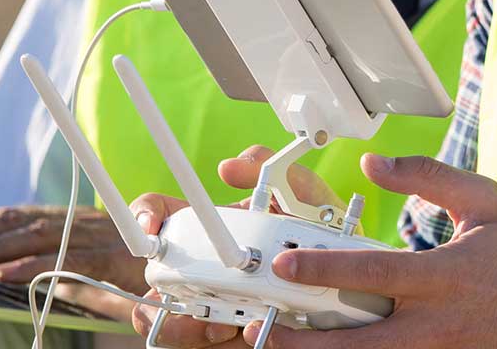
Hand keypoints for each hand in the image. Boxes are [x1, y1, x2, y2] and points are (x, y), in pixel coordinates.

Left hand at [0, 204, 144, 318]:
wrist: (188, 264)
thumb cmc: (139, 267)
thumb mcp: (94, 265)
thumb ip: (62, 265)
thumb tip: (19, 273)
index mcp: (71, 221)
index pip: (16, 216)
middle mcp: (78, 222)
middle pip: (17, 222)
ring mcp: (93, 238)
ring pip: (33, 238)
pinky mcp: (108, 258)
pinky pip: (64, 261)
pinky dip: (31, 266)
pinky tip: (3, 276)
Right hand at [128, 144, 342, 346]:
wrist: (350, 271)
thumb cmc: (318, 227)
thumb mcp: (300, 191)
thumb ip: (269, 168)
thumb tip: (230, 166)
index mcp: (215, 229)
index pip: (164, 216)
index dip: (146, 215)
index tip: (149, 225)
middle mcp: (208, 268)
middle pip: (160, 283)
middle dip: (162, 295)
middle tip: (187, 300)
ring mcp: (220, 303)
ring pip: (180, 323)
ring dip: (188, 328)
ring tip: (218, 323)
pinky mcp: (238, 334)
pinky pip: (216, 346)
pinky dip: (220, 344)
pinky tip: (242, 335)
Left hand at [247, 156, 496, 348]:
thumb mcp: (484, 200)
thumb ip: (427, 176)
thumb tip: (374, 163)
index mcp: (445, 274)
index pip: (372, 272)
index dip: (323, 268)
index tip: (283, 266)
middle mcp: (437, 323)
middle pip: (356, 340)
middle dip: (304, 339)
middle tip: (260, 332)